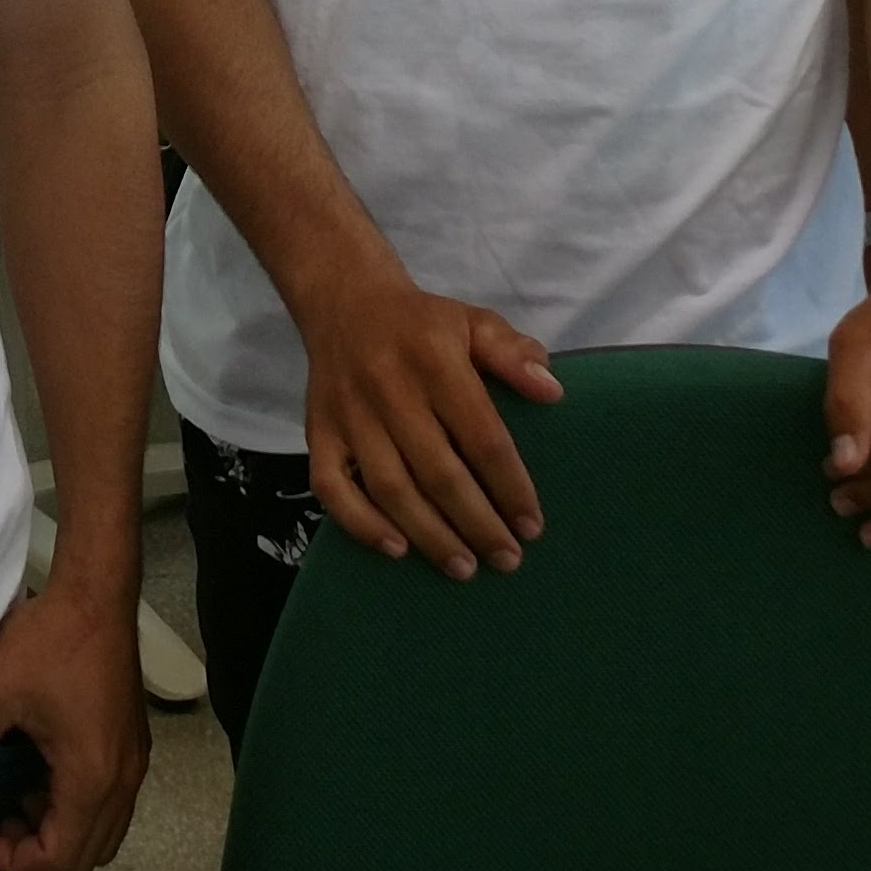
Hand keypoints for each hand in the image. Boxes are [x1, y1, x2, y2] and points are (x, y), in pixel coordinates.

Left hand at [0, 576, 146, 870]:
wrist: (96, 593)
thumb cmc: (48, 641)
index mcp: (91, 777)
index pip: (61, 858)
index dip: (14, 863)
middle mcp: (123, 780)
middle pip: (87, 856)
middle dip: (35, 854)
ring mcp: (133, 763)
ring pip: (101, 831)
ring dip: (55, 830)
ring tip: (10, 802)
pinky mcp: (131, 745)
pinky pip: (106, 802)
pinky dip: (71, 807)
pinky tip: (34, 776)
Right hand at [297, 264, 564, 577]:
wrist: (345, 302)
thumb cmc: (422, 324)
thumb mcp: (475, 322)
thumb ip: (514, 353)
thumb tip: (551, 392)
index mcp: (434, 359)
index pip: (480, 436)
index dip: (509, 485)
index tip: (532, 526)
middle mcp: (388, 388)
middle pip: (437, 471)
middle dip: (476, 523)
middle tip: (507, 560)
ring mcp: (348, 413)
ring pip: (389, 486)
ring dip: (429, 533)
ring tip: (464, 567)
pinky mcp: (319, 431)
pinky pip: (332, 487)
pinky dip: (360, 523)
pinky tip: (396, 549)